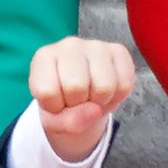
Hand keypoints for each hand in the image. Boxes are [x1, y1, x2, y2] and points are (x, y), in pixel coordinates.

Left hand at [28, 36, 134, 160]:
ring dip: (100, 102)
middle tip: (76, 100)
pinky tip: (106, 91)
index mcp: (43, 57)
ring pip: (104, 86)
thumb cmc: (62, 103)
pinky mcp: (119, 50)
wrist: (81, 95)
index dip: (55, 107)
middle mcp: (68, 45)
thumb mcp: (54, 120)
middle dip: (78, 103)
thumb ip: (67, 122)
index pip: (47, 91)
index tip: (56, 102)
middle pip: (76, 86)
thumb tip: (95, 110)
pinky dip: (117, 97)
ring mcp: (95, 45)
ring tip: (91, 96)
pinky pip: (124, 84)